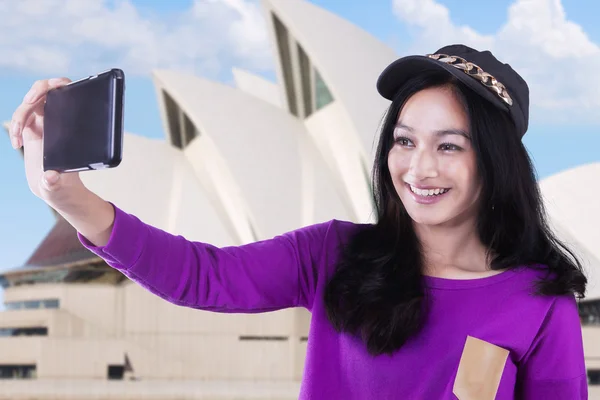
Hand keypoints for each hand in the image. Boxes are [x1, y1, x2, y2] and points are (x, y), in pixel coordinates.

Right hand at [10, 78, 86, 206]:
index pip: (65, 93)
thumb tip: (49, 177)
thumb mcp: (59, 185)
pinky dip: (14, 127)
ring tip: (18, 138)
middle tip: (29, 102)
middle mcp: (57, 120)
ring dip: (19, 116)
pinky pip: (20, 118)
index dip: (57, 85)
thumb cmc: (63, 184)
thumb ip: (54, 183)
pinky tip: (15, 144)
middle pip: (43, 91)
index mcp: (69, 125)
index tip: (55, 88)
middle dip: (35, 92)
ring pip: (27, 105)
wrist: (55, 187)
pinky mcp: (31, 129)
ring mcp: (42, 123)